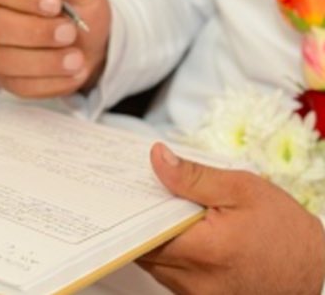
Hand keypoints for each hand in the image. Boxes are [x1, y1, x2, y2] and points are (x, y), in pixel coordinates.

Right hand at [0, 0, 110, 97]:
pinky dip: (51, 82)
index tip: (54, 3)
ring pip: (7, 60)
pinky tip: (71, 73)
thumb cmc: (78, 10)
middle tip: (70, 32)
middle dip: (36, 33)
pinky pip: (20, 86)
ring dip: (47, 62)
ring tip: (77, 58)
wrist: (91, 45)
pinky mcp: (6, 78)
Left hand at [139, 143, 324, 294]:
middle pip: (141, 245)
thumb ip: (194, 175)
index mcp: (204, 250)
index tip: (134, 186)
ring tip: (170, 212)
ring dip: (153, 236)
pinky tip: (182, 233)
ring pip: (151, 260)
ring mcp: (192, 294)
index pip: (142, 228)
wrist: (315, 273)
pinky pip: (166, 273)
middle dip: (141, 219)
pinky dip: (167, 251)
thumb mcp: (243, 190)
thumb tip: (158, 158)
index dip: (133, 205)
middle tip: (150, 195)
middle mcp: (193, 279)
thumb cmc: (286, 234)